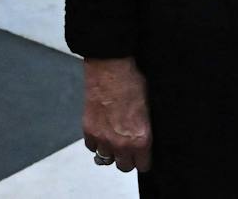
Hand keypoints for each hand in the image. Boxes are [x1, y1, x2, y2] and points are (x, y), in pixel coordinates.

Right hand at [82, 56, 151, 171]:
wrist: (110, 70)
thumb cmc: (132, 82)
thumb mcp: (149, 106)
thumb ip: (146, 127)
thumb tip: (145, 135)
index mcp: (140, 138)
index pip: (143, 165)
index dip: (145, 160)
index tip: (145, 156)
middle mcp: (120, 143)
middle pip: (124, 167)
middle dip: (129, 159)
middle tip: (131, 149)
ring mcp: (102, 139)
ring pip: (106, 159)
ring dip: (112, 152)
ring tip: (116, 141)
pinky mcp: (88, 131)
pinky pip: (92, 148)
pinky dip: (97, 143)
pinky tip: (103, 133)